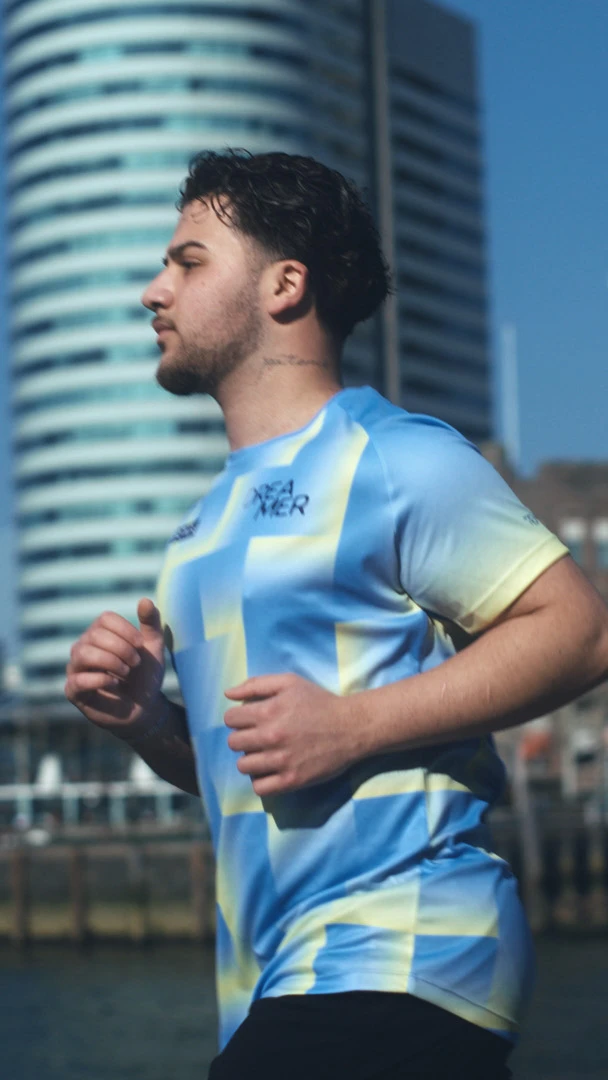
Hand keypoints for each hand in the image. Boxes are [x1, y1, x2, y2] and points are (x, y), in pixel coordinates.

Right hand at [64, 598, 164, 739]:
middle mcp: (84, 647)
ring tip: (126, 672)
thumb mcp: (153, 648)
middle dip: (121, 648)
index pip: (105, 619)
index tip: (141, 645)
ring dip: (110, 661)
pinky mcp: (73, 691)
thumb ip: (151, 624)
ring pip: (82, 653)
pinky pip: (77, 680)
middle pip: (94, 635)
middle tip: (135, 663)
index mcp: (100, 633)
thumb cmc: (145, 675)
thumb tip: (144, 600)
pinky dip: (99, 679)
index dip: (125, 630)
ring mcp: (76, 669)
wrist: (144, 708)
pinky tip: (114, 683)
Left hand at [224, 673, 367, 795]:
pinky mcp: (291, 780)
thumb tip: (228, 694)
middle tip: (257, 737)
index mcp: (269, 710)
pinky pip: (259, 787)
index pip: (230, 719)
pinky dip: (261, 780)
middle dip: (242, 738)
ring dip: (250, 759)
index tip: (248, 720)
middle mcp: (271, 736)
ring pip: (243, 766)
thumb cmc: (319, 702)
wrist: (351, 727)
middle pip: (233, 743)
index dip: (237, 718)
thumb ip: (256, 684)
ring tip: (263, 754)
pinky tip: (270, 770)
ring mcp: (281, 761)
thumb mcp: (290, 683)